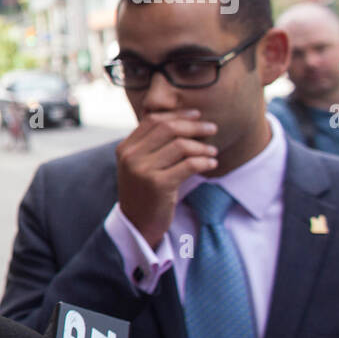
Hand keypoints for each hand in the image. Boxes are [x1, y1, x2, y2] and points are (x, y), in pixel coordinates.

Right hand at [115, 109, 217, 247]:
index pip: (154, 120)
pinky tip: (211, 165)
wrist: (137, 223)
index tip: (197, 115)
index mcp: (125, 148)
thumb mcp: (141, 165)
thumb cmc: (145, 192)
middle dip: (194, 126)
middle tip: (212, 129)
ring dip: (202, 147)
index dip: (178, 114)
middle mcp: (131, 156)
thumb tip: (184, 120)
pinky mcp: (157, 185)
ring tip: (212, 152)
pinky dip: (204, 162)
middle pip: (168, 128)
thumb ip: (152, 145)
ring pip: (180, 146)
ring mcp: (142, 170)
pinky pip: (188, 165)